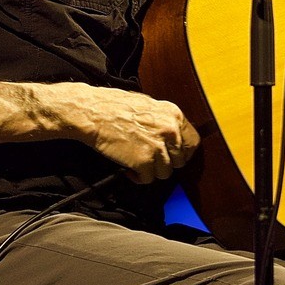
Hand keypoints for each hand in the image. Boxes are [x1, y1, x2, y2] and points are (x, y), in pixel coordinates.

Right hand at [56, 84, 200, 183]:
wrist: (92, 112)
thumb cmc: (113, 106)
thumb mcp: (148, 105)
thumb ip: (164, 120)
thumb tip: (173, 134)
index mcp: (174, 115)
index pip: (193, 142)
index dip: (183, 152)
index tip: (175, 156)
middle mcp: (170, 131)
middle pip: (180, 160)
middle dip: (166, 162)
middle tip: (151, 159)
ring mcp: (157, 147)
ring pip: (166, 172)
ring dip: (151, 171)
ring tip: (137, 162)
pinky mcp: (143, 161)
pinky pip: (148, 179)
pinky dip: (139, 177)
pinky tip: (129, 169)